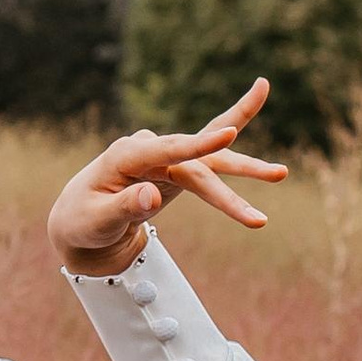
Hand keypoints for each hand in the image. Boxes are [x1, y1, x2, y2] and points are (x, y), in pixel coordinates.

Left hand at [46, 79, 286, 276]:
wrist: (79, 225)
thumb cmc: (82, 221)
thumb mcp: (96, 220)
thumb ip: (123, 207)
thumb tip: (152, 195)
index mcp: (125, 155)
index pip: (167, 149)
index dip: (198, 145)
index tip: (228, 135)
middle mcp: (148, 150)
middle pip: (196, 160)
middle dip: (233, 178)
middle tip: (276, 177)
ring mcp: (164, 158)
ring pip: (210, 160)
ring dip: (245, 168)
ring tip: (282, 173)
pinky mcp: (176, 171)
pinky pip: (209, 163)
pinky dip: (234, 157)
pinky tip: (262, 152)